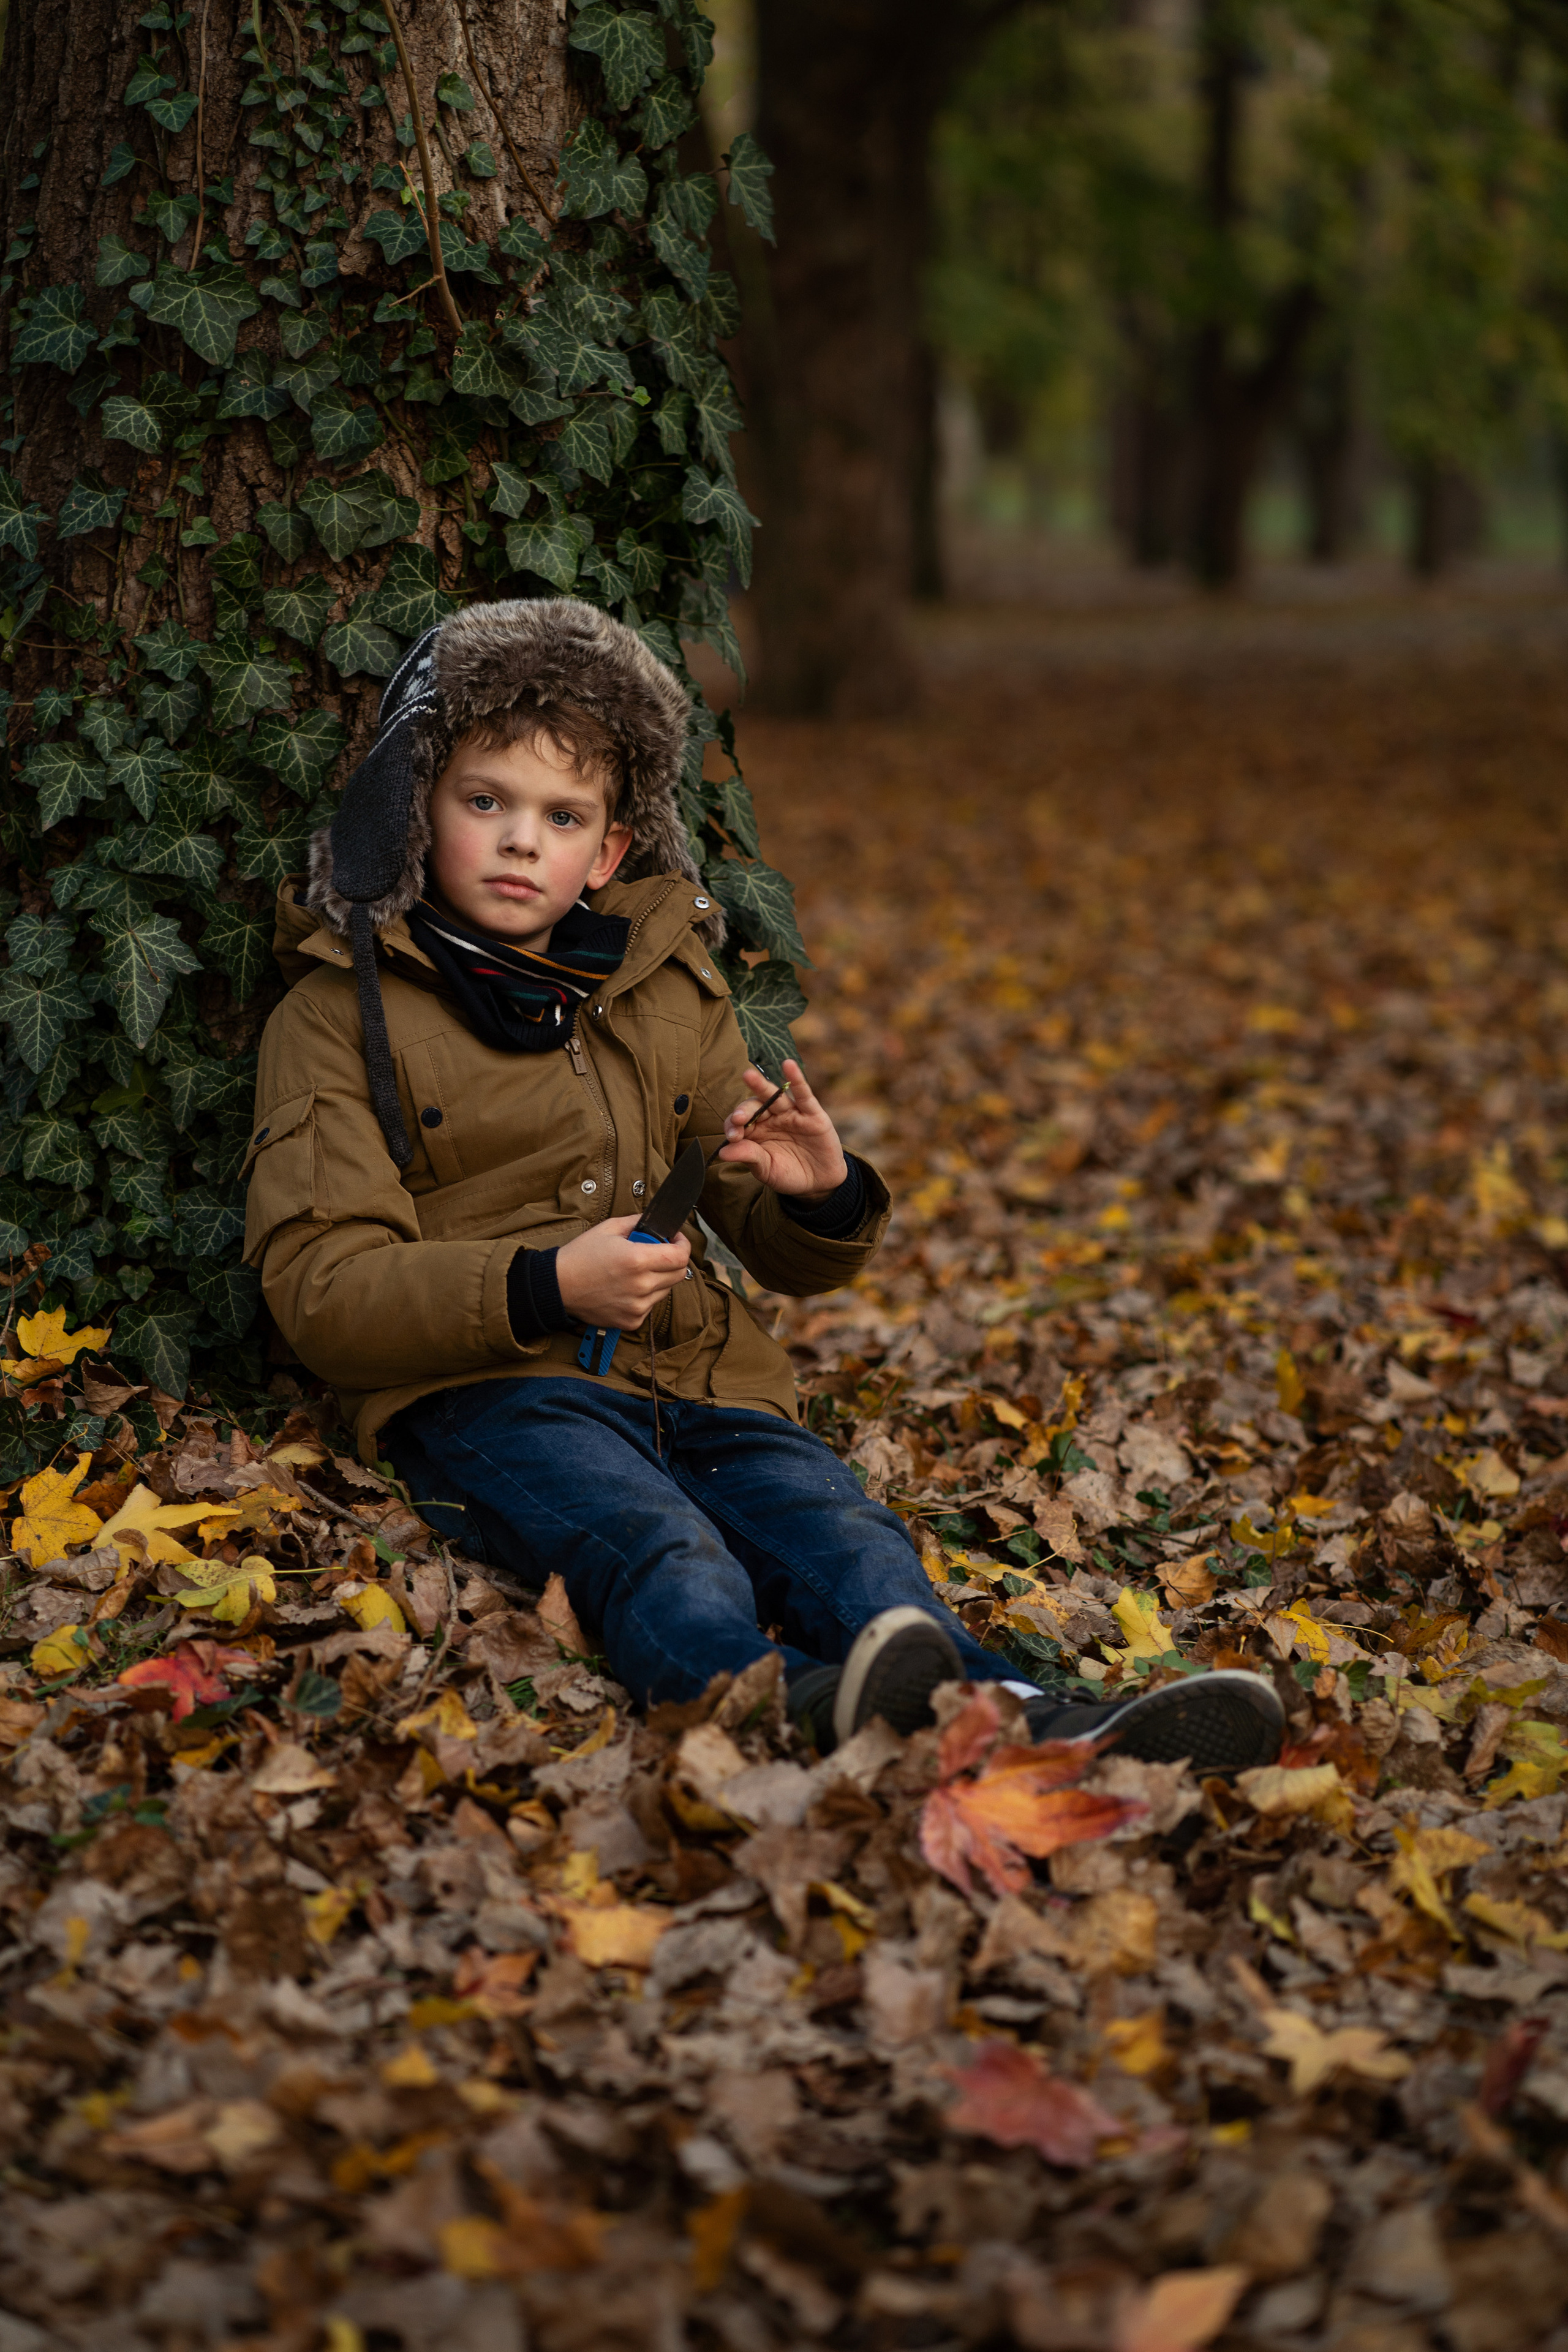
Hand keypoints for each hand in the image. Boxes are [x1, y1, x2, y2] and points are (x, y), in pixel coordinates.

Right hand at [556, 1216, 690, 1326]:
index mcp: (637, 1260)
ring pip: (665, 1290)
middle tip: (658, 1253)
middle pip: (679, 1274)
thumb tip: (656, 1222)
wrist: (558, 1287)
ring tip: (635, 1272)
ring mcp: (637, 1306)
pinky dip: (644, 1296)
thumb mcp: (609, 1228)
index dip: (683, 1245)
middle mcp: (641, 1286)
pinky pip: (650, 1306)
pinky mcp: (631, 1321)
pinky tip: (626, 1288)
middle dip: (673, 1260)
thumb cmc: (580, 1256)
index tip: (677, 1240)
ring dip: (658, 1279)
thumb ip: (638, 1223)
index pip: (680, 1256)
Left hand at [718, 1058, 848, 1200]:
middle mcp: (771, 1118)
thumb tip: (722, 1152)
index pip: (738, 1121)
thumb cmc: (789, 1174)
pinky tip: (788, 1065)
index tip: (733, 1137)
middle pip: (754, 1106)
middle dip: (745, 1110)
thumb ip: (748, 1157)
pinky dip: (797, 1079)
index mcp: (756, 1130)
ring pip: (775, 1097)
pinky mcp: (812, 1114)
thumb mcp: (766, 1169)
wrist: (819, 1182)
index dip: (733, 1126)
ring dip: (761, 1085)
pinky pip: (804, 1094)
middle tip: (739, 1119)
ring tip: (748, 1076)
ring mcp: (791, 1114)